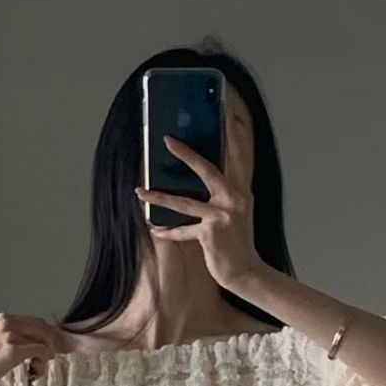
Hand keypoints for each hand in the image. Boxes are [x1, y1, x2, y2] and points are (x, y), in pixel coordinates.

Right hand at [0, 312, 72, 385]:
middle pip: (45, 328)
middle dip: (55, 344)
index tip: (57, 349)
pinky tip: (34, 374)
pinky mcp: (12, 350)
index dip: (51, 336)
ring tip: (36, 370)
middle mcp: (8, 322)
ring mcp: (10, 335)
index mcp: (4, 319)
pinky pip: (41, 352)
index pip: (38, 322)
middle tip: (54, 359)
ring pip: (45, 340)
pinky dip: (42, 364)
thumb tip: (40, 345)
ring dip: (47, 357)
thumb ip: (16, 340)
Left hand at [135, 117, 264, 293]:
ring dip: (159, 197)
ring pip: (184, 202)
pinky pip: (183, 230)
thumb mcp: (236, 212)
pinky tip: (154, 231)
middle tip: (166, 139)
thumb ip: (224, 192)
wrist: (246, 272)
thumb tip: (204, 174)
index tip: (228, 113)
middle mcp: (235, 199)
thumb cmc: (237, 242)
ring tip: (139, 190)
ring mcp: (223, 215)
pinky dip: (168, 233)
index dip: (235, 134)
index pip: (240, 156)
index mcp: (242, 190)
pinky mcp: (211, 233)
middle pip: (208, 169)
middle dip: (186, 154)